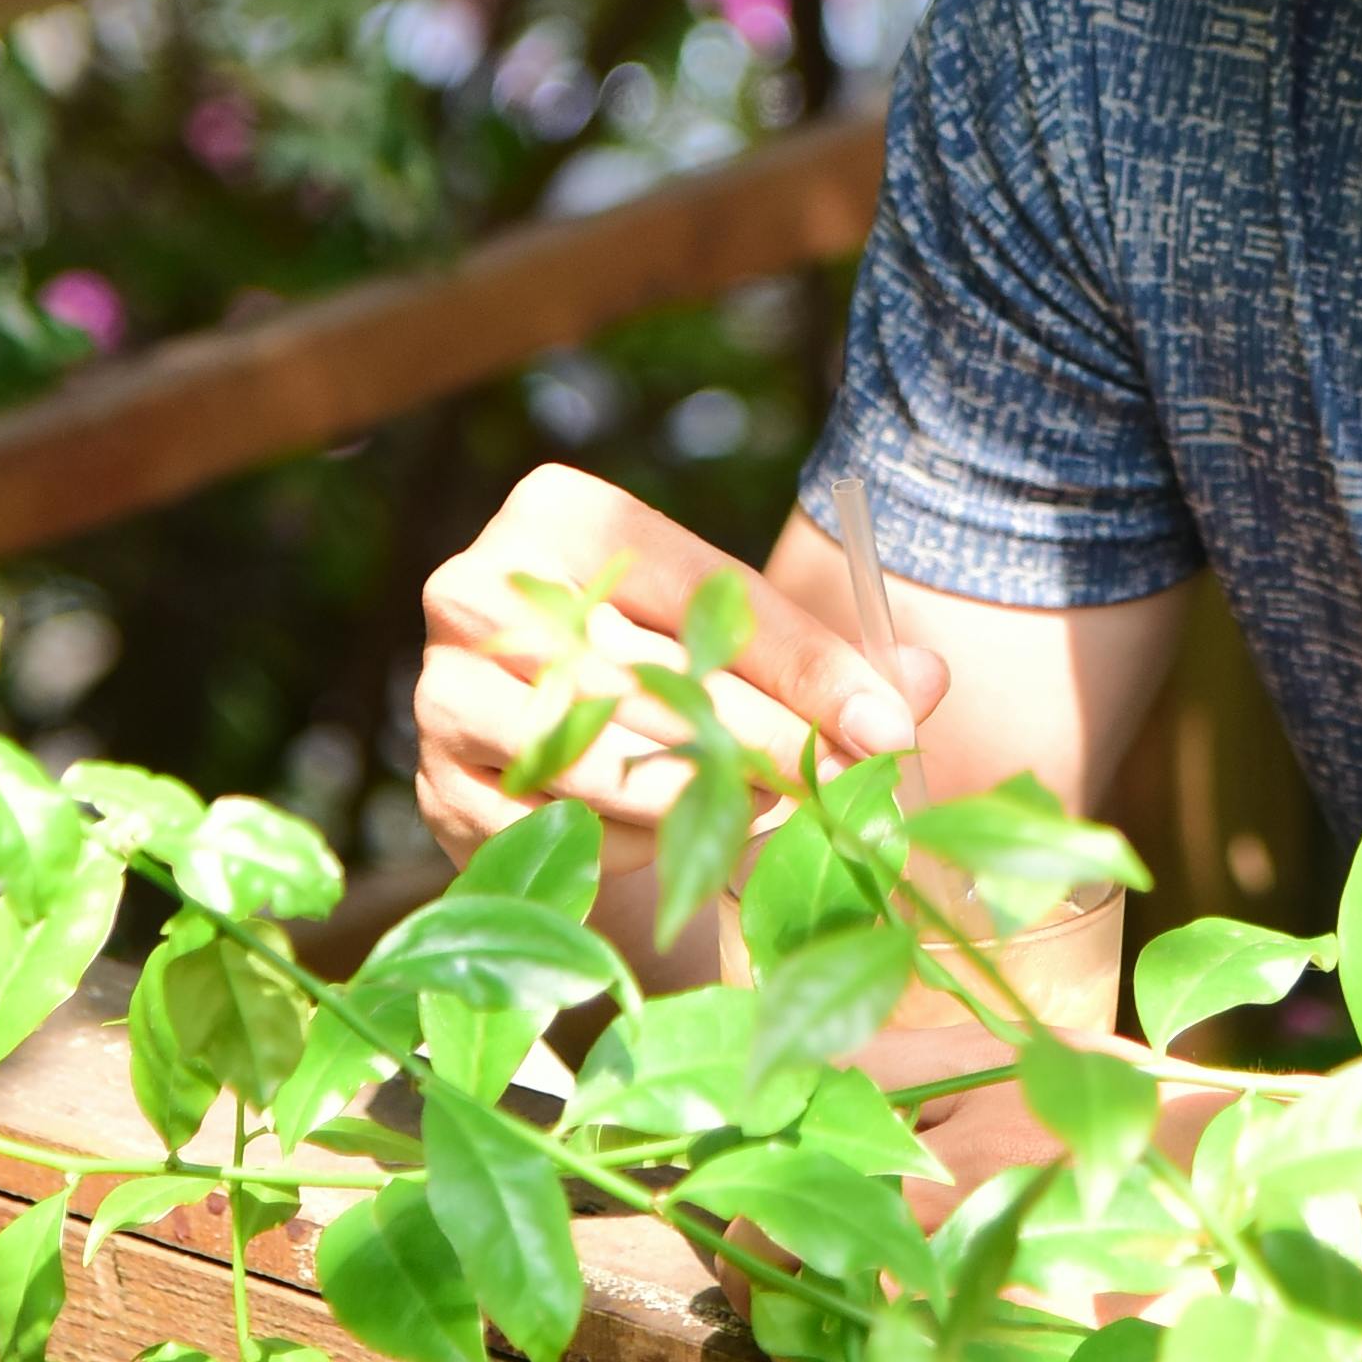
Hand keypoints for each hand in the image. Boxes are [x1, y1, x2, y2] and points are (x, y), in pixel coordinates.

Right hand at [412, 464, 945, 892]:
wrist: (546, 732)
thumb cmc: (662, 662)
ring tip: (763, 809)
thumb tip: (925, 685)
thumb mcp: (741, 638)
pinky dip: (632, 845)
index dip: (806, 665)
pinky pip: (561, 830)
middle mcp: (479, 589)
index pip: (703, 591)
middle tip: (843, 788)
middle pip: (650, 677)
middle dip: (764, 744)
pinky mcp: (437, 786)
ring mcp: (443, 693)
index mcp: (561, 515)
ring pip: (602, 761)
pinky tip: (671, 839)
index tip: (889, 729)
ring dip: (698, 800)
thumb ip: (833, 656)